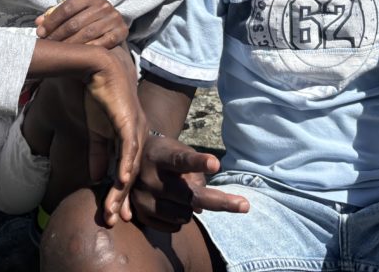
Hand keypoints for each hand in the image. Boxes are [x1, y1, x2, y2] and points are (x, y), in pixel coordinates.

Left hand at [36, 0, 128, 47]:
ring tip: (59, 52)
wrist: (111, 22)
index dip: (51, 22)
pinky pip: (102, 44)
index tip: (40, 33)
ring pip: (87, 34)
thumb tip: (38, 22)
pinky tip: (77, 56)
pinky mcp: (122, 31)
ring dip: (69, 45)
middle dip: (57, 36)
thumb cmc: (85, 16)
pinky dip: (88, 50)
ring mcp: (114, 18)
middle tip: (47, 46)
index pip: (66, 8)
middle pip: (75, 23)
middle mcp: (103, 4)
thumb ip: (54, 15)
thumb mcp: (72, 11)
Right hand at [83, 47, 145, 225]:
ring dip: (122, 190)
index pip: (128, 172)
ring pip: (130, 166)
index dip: (121, 194)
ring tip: (114, 211)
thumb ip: (98, 153)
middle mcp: (138, 136)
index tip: (116, 215)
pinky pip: (128, 147)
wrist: (97, 68)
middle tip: (115, 221)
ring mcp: (135, 129)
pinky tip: (123, 182)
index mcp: (131, 139)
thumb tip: (96, 176)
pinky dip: (126, 165)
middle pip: (131, 174)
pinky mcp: (128, 121)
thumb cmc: (98, 97)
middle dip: (122, 199)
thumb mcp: (97, 131)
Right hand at [131, 135, 249, 231]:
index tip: (215, 164)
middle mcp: (149, 178)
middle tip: (245, 206)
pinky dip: (180, 218)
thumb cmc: (166, 154)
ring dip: (191, 207)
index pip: (181, 160)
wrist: (133, 159)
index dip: (198, 162)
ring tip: (182, 194)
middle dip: (219, 201)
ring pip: (184, 214)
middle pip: (190, 195)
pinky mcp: (140, 215)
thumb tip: (200, 206)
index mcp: (161, 156)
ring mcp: (143, 198)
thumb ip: (194, 174)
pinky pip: (173, 226)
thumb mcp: (179, 152)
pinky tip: (172, 204)